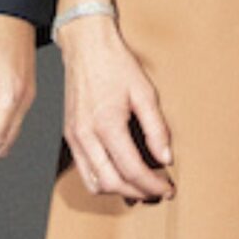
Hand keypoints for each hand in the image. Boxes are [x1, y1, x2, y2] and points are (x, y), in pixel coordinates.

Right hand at [55, 13, 174, 202]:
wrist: (86, 46)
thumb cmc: (115, 64)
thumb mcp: (145, 91)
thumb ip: (157, 128)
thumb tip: (166, 157)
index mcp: (106, 124)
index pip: (132, 170)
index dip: (152, 185)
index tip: (168, 188)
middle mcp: (86, 136)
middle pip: (112, 183)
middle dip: (138, 192)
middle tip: (158, 191)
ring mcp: (74, 138)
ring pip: (94, 183)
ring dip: (119, 190)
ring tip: (141, 187)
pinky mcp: (70, 136)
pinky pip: (84, 170)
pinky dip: (103, 181)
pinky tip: (120, 175)